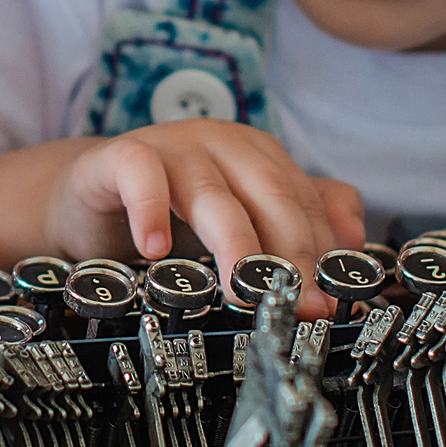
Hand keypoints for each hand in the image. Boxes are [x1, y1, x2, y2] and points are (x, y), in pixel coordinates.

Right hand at [49, 120, 365, 317]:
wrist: (91, 193)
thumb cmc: (172, 209)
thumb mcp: (241, 216)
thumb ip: (300, 218)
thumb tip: (354, 239)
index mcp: (258, 155)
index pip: (303, 202)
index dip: (321, 252)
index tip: (332, 302)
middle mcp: (221, 143)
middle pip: (268, 194)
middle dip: (289, 253)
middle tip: (298, 303)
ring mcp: (171, 146)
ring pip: (212, 191)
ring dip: (232, 241)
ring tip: (240, 286)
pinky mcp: (121, 155)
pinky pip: (139, 174)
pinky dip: (149, 208)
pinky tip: (155, 247)